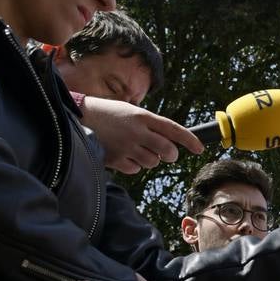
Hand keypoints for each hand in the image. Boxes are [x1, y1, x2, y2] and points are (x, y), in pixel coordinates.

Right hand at [79, 96, 203, 173]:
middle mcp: (136, 131)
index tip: (199, 149)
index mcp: (143, 116)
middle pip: (167, 151)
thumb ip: (151, 125)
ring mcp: (125, 146)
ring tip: (136, 148)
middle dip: (170, 154)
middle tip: (166, 153)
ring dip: (150, 159)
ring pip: (152, 162)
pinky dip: (134, 165)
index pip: (173, 129)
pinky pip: (136, 169)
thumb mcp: (132, 112)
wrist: (80, 117)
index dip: (189, 140)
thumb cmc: (110, 114)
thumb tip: (172, 142)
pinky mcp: (115, 158)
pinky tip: (124, 154)